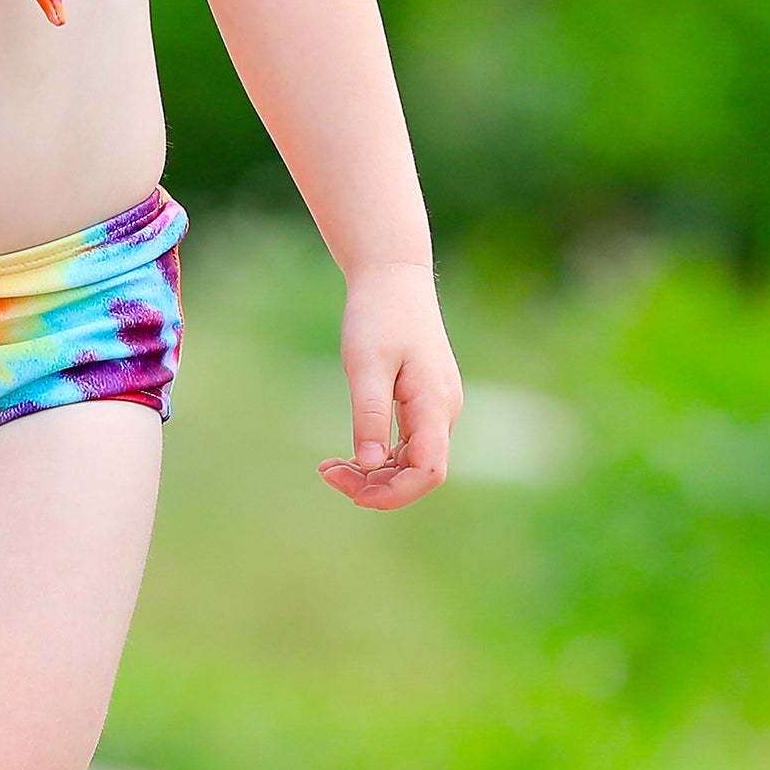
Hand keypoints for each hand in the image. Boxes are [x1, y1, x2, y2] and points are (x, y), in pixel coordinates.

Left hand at [318, 262, 461, 509]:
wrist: (393, 275)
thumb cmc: (378, 315)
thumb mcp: (366, 364)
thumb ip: (370, 415)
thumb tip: (371, 465)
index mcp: (435, 404)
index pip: (427, 472)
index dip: (394, 493)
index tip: (350, 491)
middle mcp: (442, 411)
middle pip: (418, 472)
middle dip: (376, 485)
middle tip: (327, 474)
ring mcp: (435, 407)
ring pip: (411, 461)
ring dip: (374, 473)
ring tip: (330, 468)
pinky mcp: (423, 401)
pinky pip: (407, 443)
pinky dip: (379, 455)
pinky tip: (348, 455)